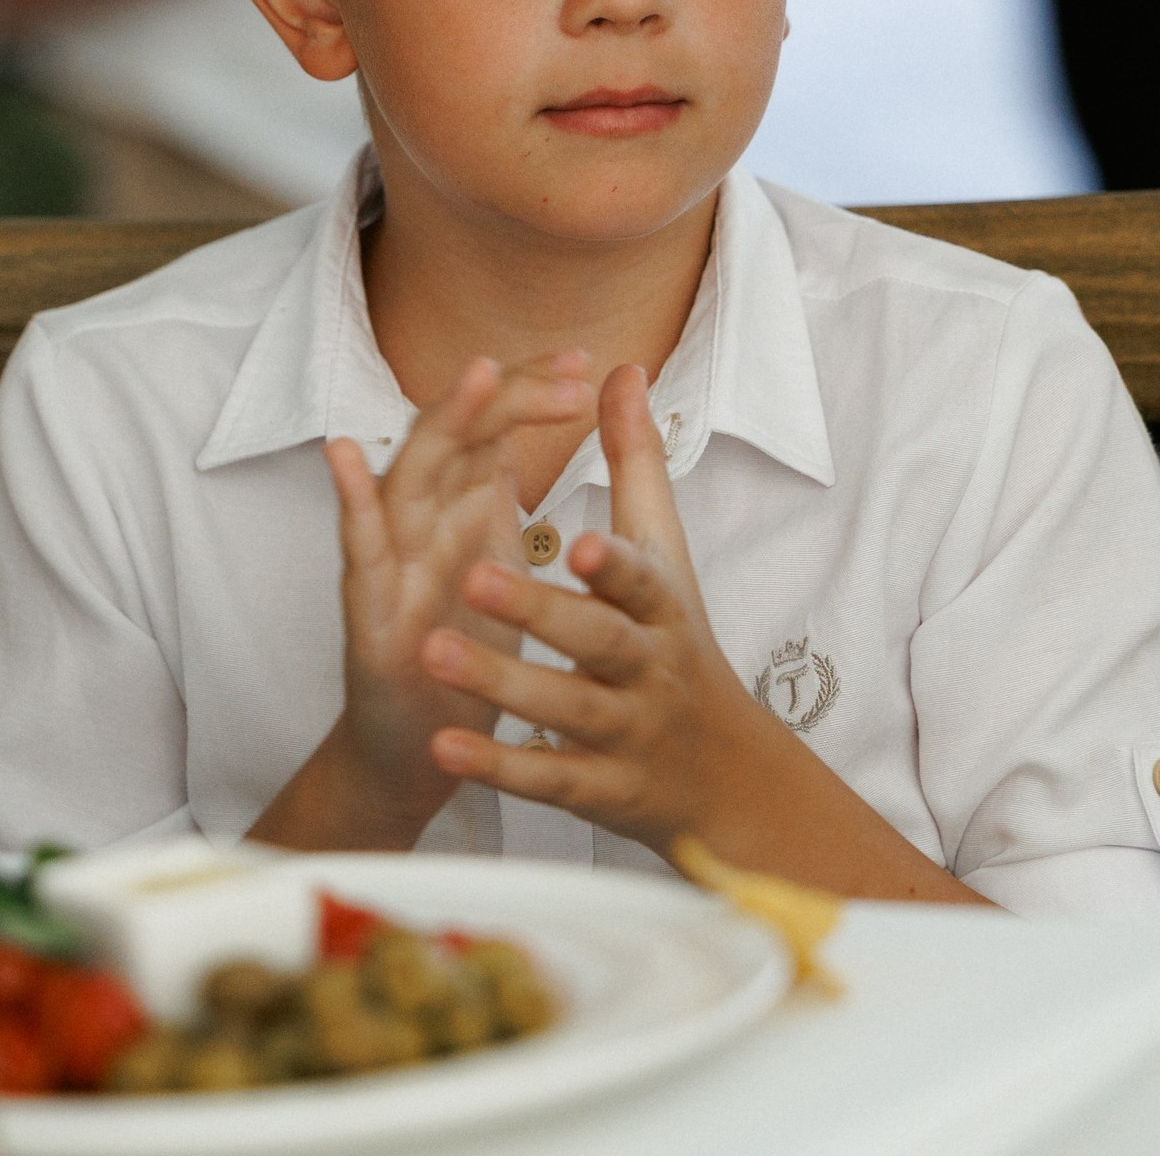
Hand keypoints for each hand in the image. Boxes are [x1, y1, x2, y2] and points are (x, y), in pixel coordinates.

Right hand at [249, 351, 594, 848]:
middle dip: (507, 394)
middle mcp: (419, 522)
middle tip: (563, 366)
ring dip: (441, 425)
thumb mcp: (494, 558)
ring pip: (408, 476)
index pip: (490, 428)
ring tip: (475, 377)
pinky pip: (358, 556)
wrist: (418, 752)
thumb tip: (531, 412)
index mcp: (457, 508)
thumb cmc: (459, 649)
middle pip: (456, 437)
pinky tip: (345, 459)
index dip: (529, 390)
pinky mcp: (367, 618)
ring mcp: (389, 565)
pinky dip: (351, 505)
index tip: (582, 362)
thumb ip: (501, 487)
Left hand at [418, 364, 802, 853]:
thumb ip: (637, 461)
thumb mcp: (666, 553)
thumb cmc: (678, 641)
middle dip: (539, 612)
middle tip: (473, 578)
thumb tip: (623, 368)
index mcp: (661, 607)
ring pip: (565, 711)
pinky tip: (445, 745)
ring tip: (434, 650)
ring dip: (502, 683)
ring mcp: (627, 734)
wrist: (725, 774)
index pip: (640, 578)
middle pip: (597, 642)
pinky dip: (498, 766)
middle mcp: (649, 668)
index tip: (576, 536)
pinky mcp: (601, 791)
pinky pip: (546, 780)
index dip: (612, 561)